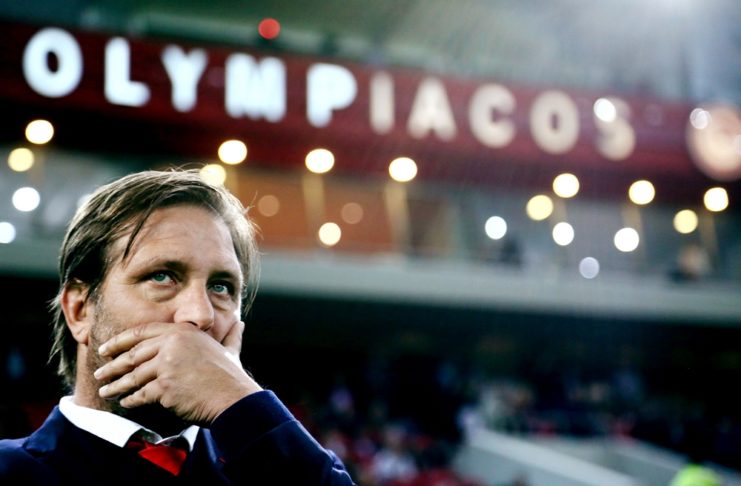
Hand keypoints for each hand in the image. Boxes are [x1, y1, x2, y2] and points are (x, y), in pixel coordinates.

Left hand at [94, 321, 261, 423]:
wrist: (234, 398)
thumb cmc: (231, 376)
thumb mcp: (229, 350)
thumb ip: (230, 335)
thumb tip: (240, 323)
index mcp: (182, 332)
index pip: (142, 332)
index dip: (120, 341)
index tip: (106, 349)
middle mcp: (172, 344)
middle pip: (133, 355)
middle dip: (113, 366)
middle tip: (100, 373)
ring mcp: (167, 365)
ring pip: (133, 376)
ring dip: (116, 385)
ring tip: (106, 391)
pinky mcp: (164, 387)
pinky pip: (140, 394)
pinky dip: (131, 399)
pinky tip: (125, 402)